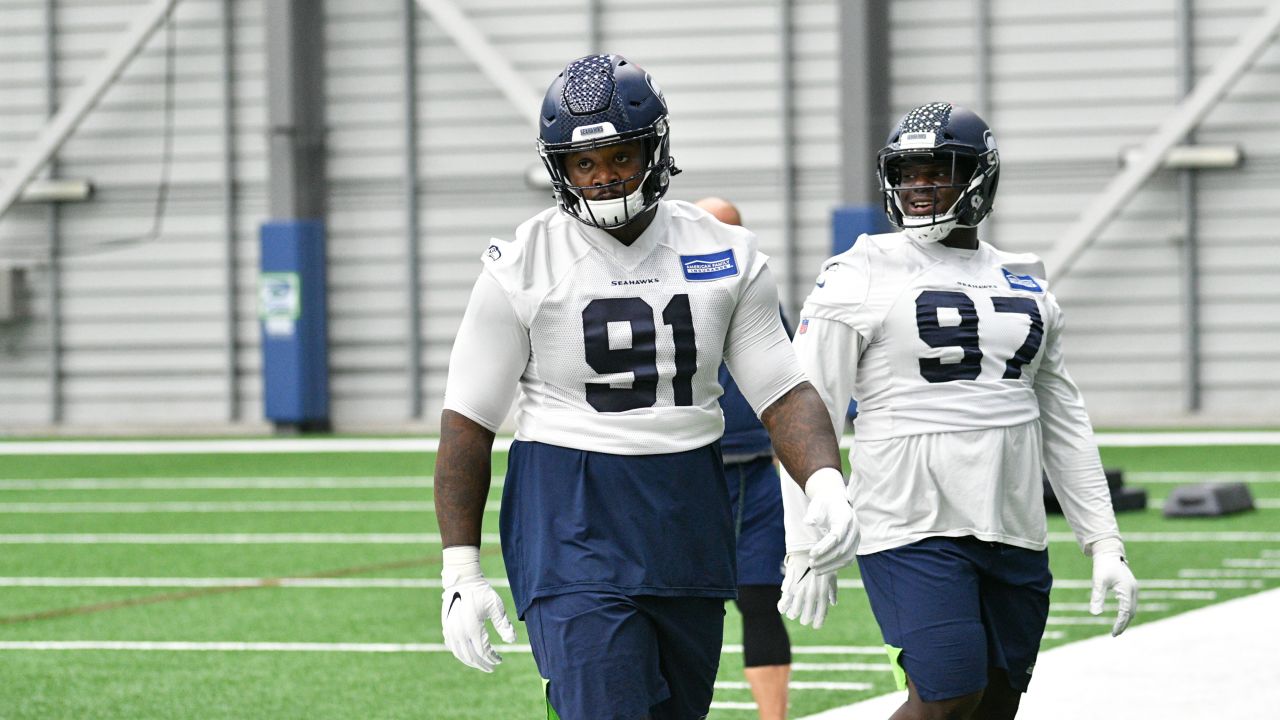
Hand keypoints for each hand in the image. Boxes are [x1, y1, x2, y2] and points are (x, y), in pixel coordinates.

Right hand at [441, 546, 516, 671]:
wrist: (462, 580)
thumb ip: (504, 625)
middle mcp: (459, 632)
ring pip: (460, 654)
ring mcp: (450, 631)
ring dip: (471, 661)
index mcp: (473, 628)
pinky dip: (461, 653)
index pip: (483, 651)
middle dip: (482, 664)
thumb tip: (512, 641)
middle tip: (492, 667)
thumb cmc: (482, 592)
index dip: (492, 658)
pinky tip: (468, 654)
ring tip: (481, 664)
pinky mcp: (446, 627)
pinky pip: (452, 647)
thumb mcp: (496, 606)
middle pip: (471, 656)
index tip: (500, 660)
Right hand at [777, 552, 836, 628]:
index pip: (820, 616)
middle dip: (804, 619)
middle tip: (803, 619)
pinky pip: (784, 604)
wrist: (807, 550)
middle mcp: (812, 596)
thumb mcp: (831, 576)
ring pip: (794, 613)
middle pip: (806, 617)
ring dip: (793, 614)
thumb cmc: (821, 562)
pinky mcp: (789, 588)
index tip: (815, 625)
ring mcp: (800, 593)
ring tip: (792, 614)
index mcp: (823, 594)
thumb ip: (832, 591)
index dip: (817, 623)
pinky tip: (783, 608)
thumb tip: (833, 603)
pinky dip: (783, 607)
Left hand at [803, 468, 857, 573]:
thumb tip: (808, 522)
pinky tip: (822, 570)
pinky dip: (835, 566)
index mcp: (846, 517)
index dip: (825, 546)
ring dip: (831, 565)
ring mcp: (856, 538)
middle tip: (810, 563)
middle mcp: (854, 529)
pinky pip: (848, 560)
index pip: (837, 536)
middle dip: (826, 558)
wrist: (836, 501)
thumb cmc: (825, 503)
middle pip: (842, 548)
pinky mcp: (854, 545)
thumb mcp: (817, 503)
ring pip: (847, 557)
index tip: (811, 553)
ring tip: (814, 570)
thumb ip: (813, 513)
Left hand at [1089, 538, 1137, 636]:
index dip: (1120, 624)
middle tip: (1115, 634)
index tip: (1113, 633)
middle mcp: (1133, 590)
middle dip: (1124, 624)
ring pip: (1132, 608)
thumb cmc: (1102, 566)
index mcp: (1127, 590)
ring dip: (1126, 618)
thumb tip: (1095, 614)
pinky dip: (1127, 612)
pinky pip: (1131, 603)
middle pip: (1131, 613)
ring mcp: (1133, 588)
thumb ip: (1097, 597)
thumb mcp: (1098, 582)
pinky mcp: (1131, 586)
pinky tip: (1120, 615)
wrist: (1108, 552)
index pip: (1125, 613)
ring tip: (1117, 628)